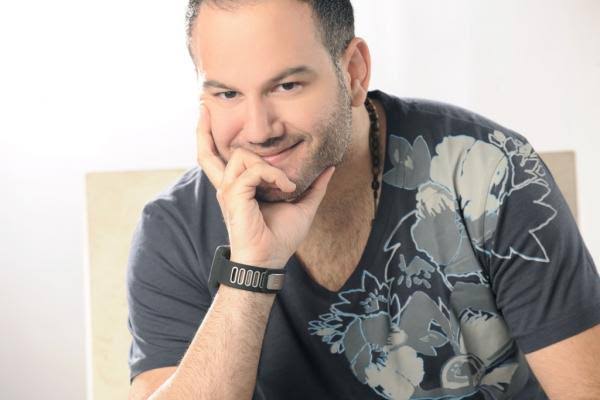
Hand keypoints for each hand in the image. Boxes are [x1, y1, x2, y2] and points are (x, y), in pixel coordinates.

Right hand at [196, 104, 335, 268]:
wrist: (268, 261)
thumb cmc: (279, 238)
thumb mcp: (302, 206)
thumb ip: (313, 186)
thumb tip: (329, 168)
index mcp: (238, 187)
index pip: (218, 158)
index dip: (209, 137)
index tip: (207, 114)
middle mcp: (228, 185)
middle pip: (207, 152)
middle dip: (204, 130)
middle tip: (204, 108)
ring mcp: (229, 190)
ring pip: (243, 155)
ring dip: (270, 166)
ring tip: (286, 185)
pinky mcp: (234, 195)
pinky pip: (254, 171)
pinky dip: (275, 176)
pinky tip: (286, 189)